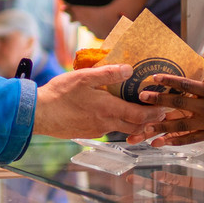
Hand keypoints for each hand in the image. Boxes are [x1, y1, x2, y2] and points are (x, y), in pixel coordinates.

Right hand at [34, 64, 164, 138]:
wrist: (38, 114)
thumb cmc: (60, 94)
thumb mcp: (84, 77)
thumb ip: (108, 73)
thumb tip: (129, 69)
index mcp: (108, 109)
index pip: (140, 115)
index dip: (154, 113)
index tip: (164, 108)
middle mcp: (106, 123)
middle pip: (135, 126)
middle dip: (150, 121)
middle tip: (159, 112)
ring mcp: (97, 131)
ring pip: (123, 129)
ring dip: (135, 124)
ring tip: (142, 114)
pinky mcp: (88, 133)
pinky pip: (109, 130)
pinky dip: (118, 124)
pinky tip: (115, 115)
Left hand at [134, 52, 203, 148]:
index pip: (186, 84)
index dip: (169, 80)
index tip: (154, 77)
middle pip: (179, 104)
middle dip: (158, 101)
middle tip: (141, 98)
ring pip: (180, 125)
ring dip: (160, 125)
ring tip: (143, 126)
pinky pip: (189, 139)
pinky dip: (173, 141)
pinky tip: (159, 142)